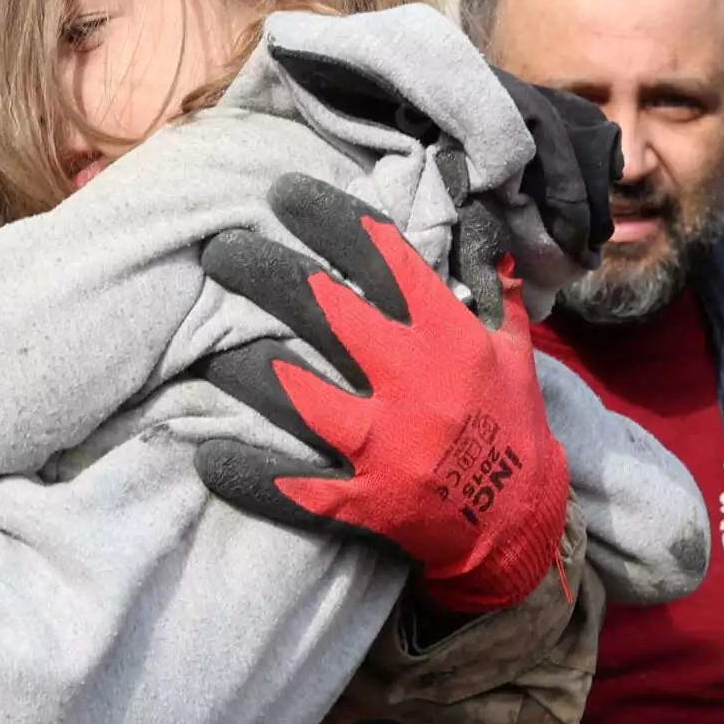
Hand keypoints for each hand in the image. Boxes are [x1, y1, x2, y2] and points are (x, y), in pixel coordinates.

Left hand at [191, 175, 569, 615]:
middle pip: (320, 310)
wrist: (520, 529)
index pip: (381, 257)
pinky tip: (204, 453)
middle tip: (219, 251)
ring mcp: (381, 445)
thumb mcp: (511, 348)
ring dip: (240, 366)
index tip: (282, 193)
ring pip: (291, 392)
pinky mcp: (358, 501)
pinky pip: (288, 484)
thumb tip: (470, 218)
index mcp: (446, 336)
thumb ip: (484, 283)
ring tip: (203, 347)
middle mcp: (409, 382)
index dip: (327, 219)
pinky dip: (244, 470)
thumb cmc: (510, 426)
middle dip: (262, 273)